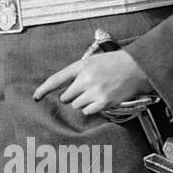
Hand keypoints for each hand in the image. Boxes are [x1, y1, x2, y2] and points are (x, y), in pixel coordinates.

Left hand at [33, 48, 152, 115]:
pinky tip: (101, 99)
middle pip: (66, 97)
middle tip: (86, 90)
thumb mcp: (93, 61)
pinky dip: (92, 108)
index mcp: (82, 65)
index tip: (36, 97)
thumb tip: (66, 90)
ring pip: (76, 105)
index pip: (56, 79)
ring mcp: (94, 91)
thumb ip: (78, 73)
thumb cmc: (115, 63)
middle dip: (72, 96)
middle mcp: (86, 79)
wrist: (137, 67)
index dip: (44, 89)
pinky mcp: (103, 102)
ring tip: (97, 92)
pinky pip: (87, 111)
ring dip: (83, 102)